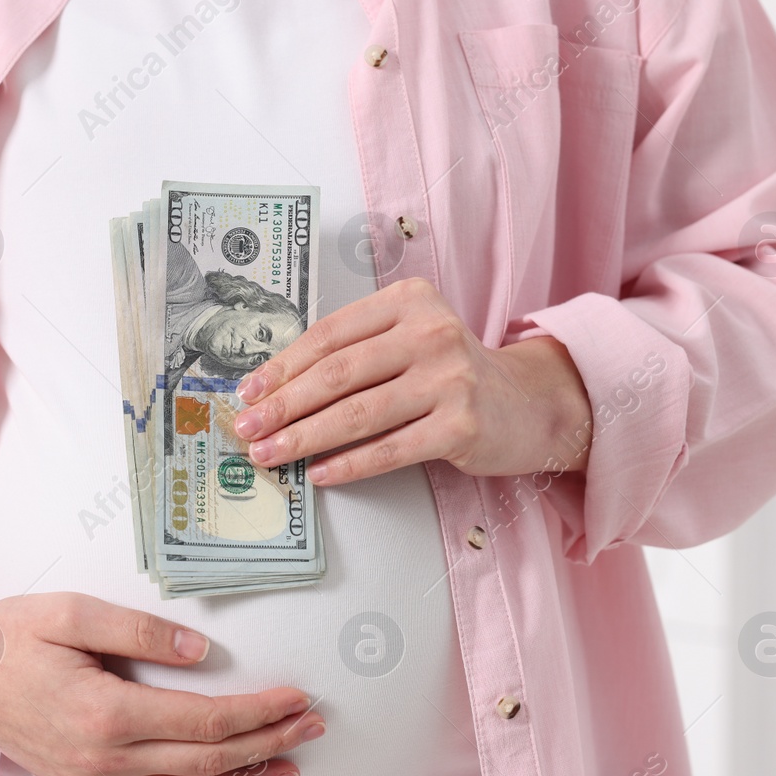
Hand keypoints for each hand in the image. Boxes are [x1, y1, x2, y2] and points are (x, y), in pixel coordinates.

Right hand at [0, 536, 324, 775]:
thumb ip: (140, 631)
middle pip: (208, 763)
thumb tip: (202, 652)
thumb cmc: (11, 635)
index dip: (260, 713)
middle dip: (268, 745)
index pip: (206, 722)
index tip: (300, 697)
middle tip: (313, 727)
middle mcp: (104, 758)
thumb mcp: (71, 612)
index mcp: (106, 711)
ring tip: (289, 770)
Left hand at [230, 277, 591, 484]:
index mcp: (409, 302)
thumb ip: (355, 352)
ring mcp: (450, 379)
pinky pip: (390, 449)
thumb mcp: (408, 342)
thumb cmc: (450, 375)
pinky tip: (318, 474)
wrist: (527, 405)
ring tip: (269, 455)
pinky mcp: (462, 426)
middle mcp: (432, 333)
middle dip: (284, 406)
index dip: (283, 366)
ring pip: (358, 413)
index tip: (249, 392)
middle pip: (338, 374)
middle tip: (247, 429)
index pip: (330, 334)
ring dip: (304, 438)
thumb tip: (276, 390)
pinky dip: (348, 465)